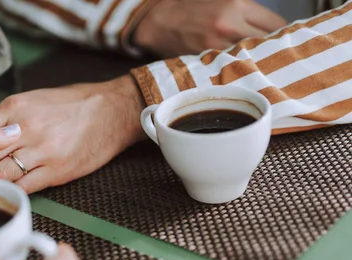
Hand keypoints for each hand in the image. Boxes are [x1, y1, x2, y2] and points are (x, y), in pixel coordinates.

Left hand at [0, 75, 144, 193]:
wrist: (111, 111)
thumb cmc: (73, 103)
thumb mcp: (34, 98)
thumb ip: (8, 114)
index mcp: (15, 107)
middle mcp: (25, 128)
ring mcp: (41, 151)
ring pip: (1, 174)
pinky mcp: (56, 170)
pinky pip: (24, 186)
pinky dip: (14, 189)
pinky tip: (13, 188)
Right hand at [133, 0, 286, 56]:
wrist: (158, 22)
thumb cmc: (190, 7)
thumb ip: (246, 9)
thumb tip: (274, 26)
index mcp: (237, 4)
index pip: (276, 25)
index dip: (283, 35)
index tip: (283, 41)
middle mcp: (229, 25)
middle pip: (268, 45)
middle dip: (273, 50)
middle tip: (275, 56)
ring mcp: (217, 46)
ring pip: (252, 60)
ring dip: (257, 63)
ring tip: (260, 65)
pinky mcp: (205, 61)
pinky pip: (232, 69)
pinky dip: (238, 70)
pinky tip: (239, 70)